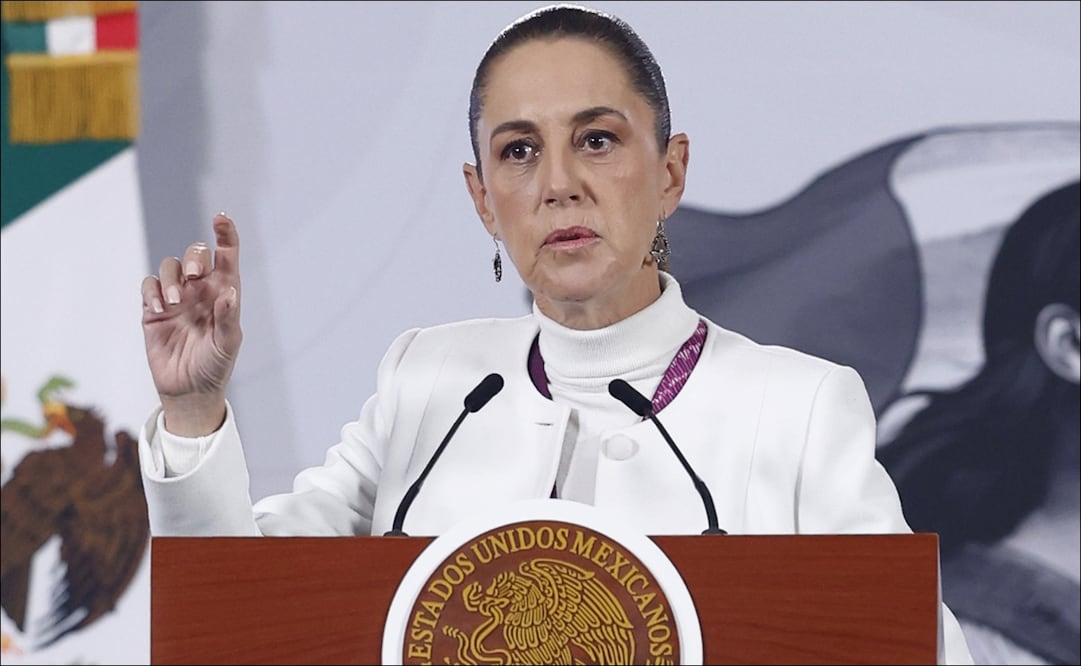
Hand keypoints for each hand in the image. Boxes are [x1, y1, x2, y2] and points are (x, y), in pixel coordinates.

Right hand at [140, 213, 242, 435]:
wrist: (189, 390)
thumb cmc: (215, 366)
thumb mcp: (228, 344)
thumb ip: (228, 318)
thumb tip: (229, 292)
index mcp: (224, 292)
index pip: (226, 256)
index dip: (225, 234)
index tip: (221, 218)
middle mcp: (201, 290)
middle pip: (196, 254)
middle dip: (196, 256)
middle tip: (197, 276)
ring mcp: (177, 298)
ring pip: (171, 266)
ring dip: (172, 278)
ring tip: (174, 304)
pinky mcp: (154, 310)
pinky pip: (149, 286)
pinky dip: (153, 291)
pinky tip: (159, 309)